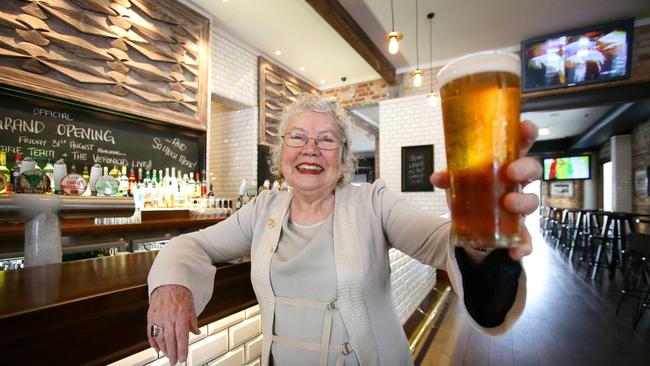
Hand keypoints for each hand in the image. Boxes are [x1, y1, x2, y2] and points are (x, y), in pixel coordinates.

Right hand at [147, 284, 199, 364]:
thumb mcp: (191, 306)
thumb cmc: (180, 292)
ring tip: (168, 355)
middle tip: (175, 361)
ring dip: (164, 349)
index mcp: (180, 314)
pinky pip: (151, 333)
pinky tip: (157, 348)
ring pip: (160, 338)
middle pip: (170, 340)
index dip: (182, 349)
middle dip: (173, 353)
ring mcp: (158, 317)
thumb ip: (193, 321)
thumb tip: (196, 332)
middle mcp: (168, 317)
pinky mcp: (151, 317)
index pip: (181, 336)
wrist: (167, 283)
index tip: (183, 357)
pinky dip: (153, 342)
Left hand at [430, 120, 541, 260]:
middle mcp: (517, 183)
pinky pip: (527, 238)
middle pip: (533, 170)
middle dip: (525, 168)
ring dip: (523, 201)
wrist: (467, 226)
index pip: (521, 144)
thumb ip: (450, 178)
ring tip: (509, 204)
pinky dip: (523, 245)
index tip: (526, 128)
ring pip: (532, 201)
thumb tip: (437, 177)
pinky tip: (515, 251)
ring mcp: (519, 207)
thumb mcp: (458, 183)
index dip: (527, 134)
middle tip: (510, 172)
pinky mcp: (517, 230)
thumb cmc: (471, 193)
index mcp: (505, 164)